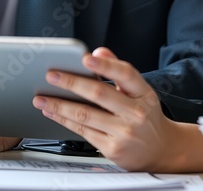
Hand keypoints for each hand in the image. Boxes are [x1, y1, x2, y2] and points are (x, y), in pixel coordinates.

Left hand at [31, 48, 193, 170]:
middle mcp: (135, 113)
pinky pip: (83, 131)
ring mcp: (124, 133)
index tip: (86, 57)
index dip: (105, 64)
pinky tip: (52, 112)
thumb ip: (119, 70)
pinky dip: (64, 120)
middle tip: (51, 75)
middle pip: (99, 94)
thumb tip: (99, 51)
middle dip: (71, 83)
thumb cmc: (146, 116)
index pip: (125, 74)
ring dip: (59, 105)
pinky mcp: (112, 149)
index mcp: (144, 94)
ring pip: (85, 115)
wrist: (161, 150)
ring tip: (41, 98)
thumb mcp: (140, 91)